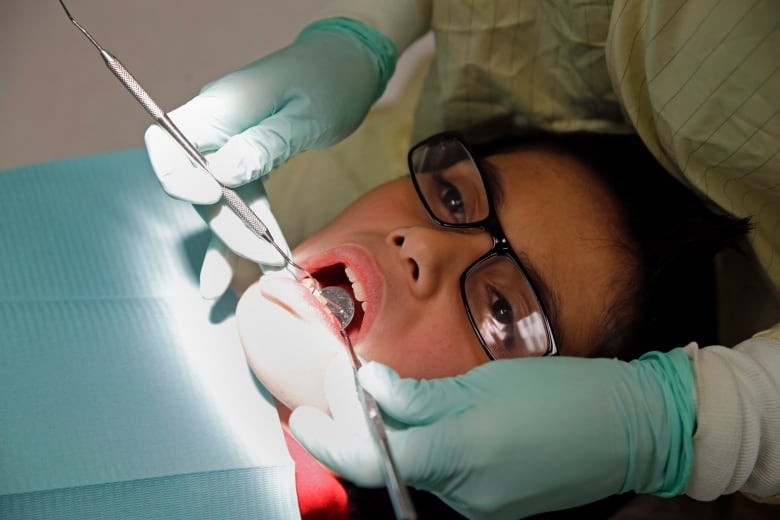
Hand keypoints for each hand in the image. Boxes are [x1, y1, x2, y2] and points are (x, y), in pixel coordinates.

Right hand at [144, 19, 395, 296]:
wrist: (349, 65)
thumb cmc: (329, 78)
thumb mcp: (304, 112)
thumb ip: (263, 143)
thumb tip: (222, 174)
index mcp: (220, 106)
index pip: (167, 143)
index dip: (178, 178)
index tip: (212, 200)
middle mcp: (217, 128)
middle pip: (198, 186)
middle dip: (227, 227)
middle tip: (265, 257)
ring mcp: (231, 146)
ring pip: (220, 202)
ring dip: (238, 242)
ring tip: (261, 280)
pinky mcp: (250, 161)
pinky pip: (243, 202)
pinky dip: (252, 232)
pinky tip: (261, 266)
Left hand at [289, 349, 695, 519]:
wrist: (630, 430)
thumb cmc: (564, 394)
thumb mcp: (486, 382)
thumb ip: (421, 394)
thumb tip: (370, 385)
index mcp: (461, 454)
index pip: (371, 456)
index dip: (328, 438)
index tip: (303, 415)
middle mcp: (466, 493)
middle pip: (390, 465)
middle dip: (360, 432)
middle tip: (346, 394)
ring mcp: (481, 507)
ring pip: (417, 471)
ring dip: (399, 440)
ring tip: (399, 400)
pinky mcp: (495, 508)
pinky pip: (445, 478)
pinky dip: (429, 451)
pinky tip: (440, 423)